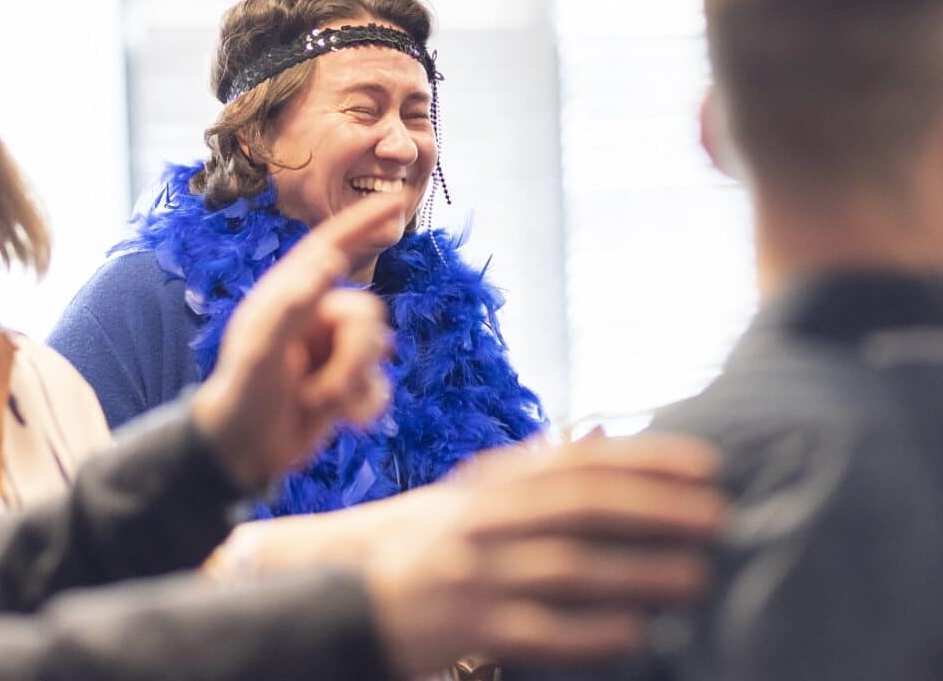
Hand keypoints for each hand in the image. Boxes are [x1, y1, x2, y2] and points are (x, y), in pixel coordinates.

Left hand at [191, 194, 405, 490]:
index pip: (330, 246)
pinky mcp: (348, 381)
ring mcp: (334, 348)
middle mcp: (317, 316)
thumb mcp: (261, 350)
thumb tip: (329, 260)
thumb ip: (294, 305)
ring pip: (378, 348)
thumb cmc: (243, 395)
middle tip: (321, 392)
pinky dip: (364, 404)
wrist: (245, 452)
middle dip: (353, 357)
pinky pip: (380, 383)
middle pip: (368, 314)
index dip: (362, 222)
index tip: (395, 201)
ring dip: (352, 384)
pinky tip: (342, 419)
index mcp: (291, 297)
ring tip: (318, 404)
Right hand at [365, 431, 725, 675]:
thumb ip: (537, 465)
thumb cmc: (430, 536)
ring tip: (696, 575)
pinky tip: (635, 631)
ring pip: (569, 567)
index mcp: (496, 480)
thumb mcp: (477, 490)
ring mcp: (477, 571)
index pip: (581, 461)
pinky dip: (589, 632)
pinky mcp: (467, 626)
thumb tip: (601, 434)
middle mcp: (488, 517)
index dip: (646, 459)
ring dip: (638, 571)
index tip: (706, 466)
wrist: (347, 584)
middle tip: (719, 516)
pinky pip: (538, 631)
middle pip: (582, 506)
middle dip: (655, 510)